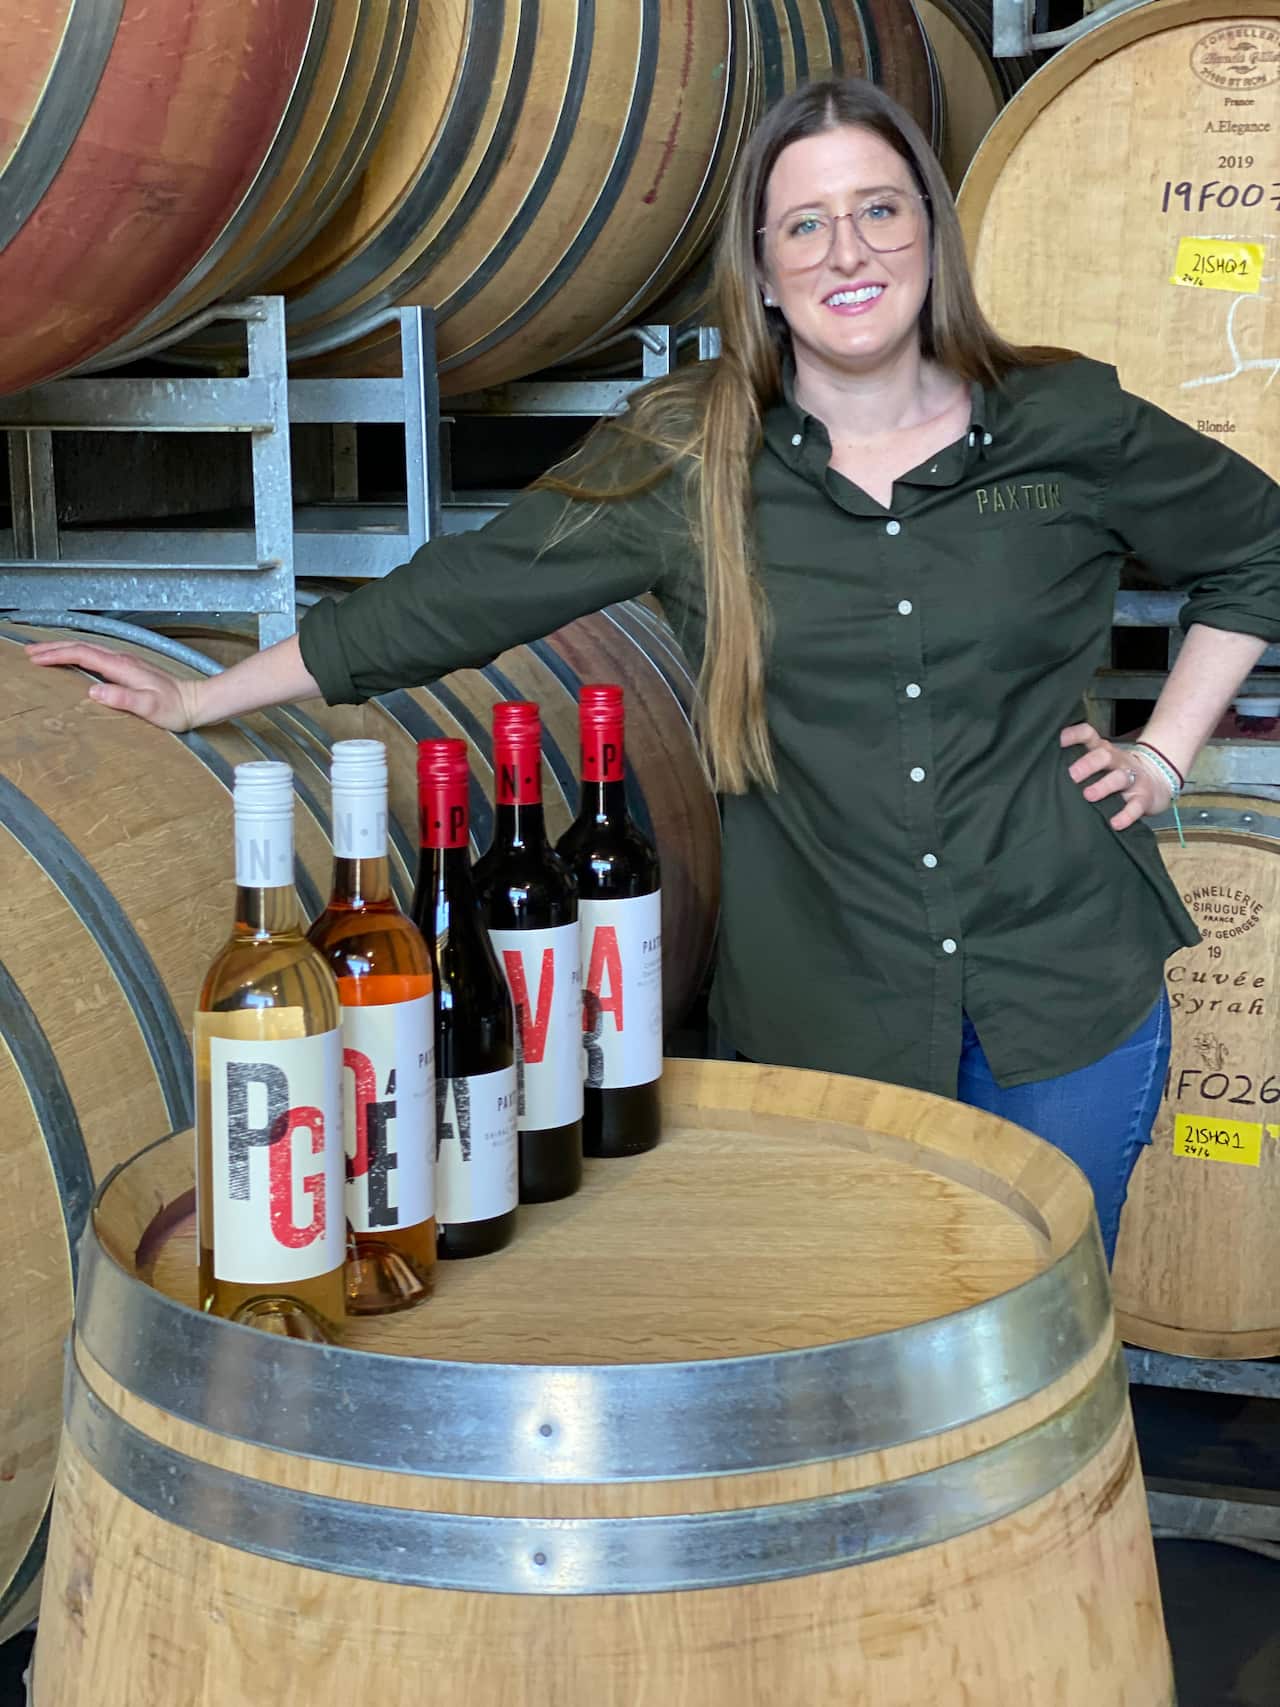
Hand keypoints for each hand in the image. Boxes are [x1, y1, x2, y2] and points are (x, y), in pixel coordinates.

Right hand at [26, 640, 202, 731]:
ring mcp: (126, 663)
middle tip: (29, 652)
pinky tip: (74, 661)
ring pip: (89, 650)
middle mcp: (122, 660)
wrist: (196, 703)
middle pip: (82, 647)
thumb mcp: (149, 707)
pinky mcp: (130, 670)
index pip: (83, 654)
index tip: (36, 659)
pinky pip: (96, 657)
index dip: (57, 655)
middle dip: (54, 648)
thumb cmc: (175, 708)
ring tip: (43, 654)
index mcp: (122, 667)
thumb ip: (122, 698)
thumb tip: (94, 690)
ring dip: (64, 650)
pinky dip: (79, 656)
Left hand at [1060, 721, 1171, 830]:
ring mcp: (1133, 779)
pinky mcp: (1144, 798)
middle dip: (1088, 764)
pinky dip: (1126, 815)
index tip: (1060, 740)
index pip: (1090, 735)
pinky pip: (1136, 806)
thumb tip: (1044, 770)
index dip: (1075, 735)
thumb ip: (1079, 763)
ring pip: (1120, 778)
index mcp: (1103, 751)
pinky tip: (1115, 823)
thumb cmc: (1117, 773)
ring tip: (1089, 795)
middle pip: (1104, 756)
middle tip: (1072, 775)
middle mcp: (1118, 761)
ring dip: (1104, 786)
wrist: (1158, 781)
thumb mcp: (1101, 763)